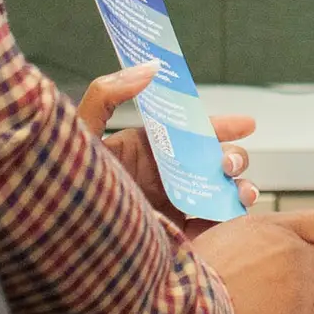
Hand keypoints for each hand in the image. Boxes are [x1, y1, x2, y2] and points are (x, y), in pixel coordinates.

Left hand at [78, 68, 260, 225]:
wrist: (65, 244)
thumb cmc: (65, 187)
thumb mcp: (81, 135)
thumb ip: (106, 96)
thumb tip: (149, 68)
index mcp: (145, 152)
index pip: (190, 133)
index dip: (222, 126)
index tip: (248, 123)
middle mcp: (163, 179)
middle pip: (214, 162)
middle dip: (234, 158)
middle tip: (228, 164)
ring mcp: (172, 210)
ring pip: (222, 194)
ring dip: (241, 189)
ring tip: (241, 193)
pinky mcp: (178, 242)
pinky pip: (215, 230)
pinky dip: (230, 222)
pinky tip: (229, 216)